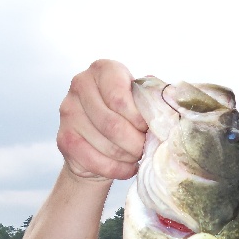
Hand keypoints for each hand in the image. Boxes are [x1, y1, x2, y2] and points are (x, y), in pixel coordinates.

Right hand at [57, 60, 147, 180]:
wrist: (100, 143)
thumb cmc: (128, 118)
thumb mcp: (142, 102)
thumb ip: (154, 99)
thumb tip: (174, 100)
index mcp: (103, 69)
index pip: (120, 98)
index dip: (139, 120)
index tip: (147, 128)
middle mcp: (80, 84)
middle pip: (114, 125)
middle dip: (136, 143)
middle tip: (144, 148)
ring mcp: (68, 111)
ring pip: (107, 146)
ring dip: (128, 157)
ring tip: (135, 156)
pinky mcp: (64, 138)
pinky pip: (96, 161)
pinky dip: (117, 170)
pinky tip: (125, 167)